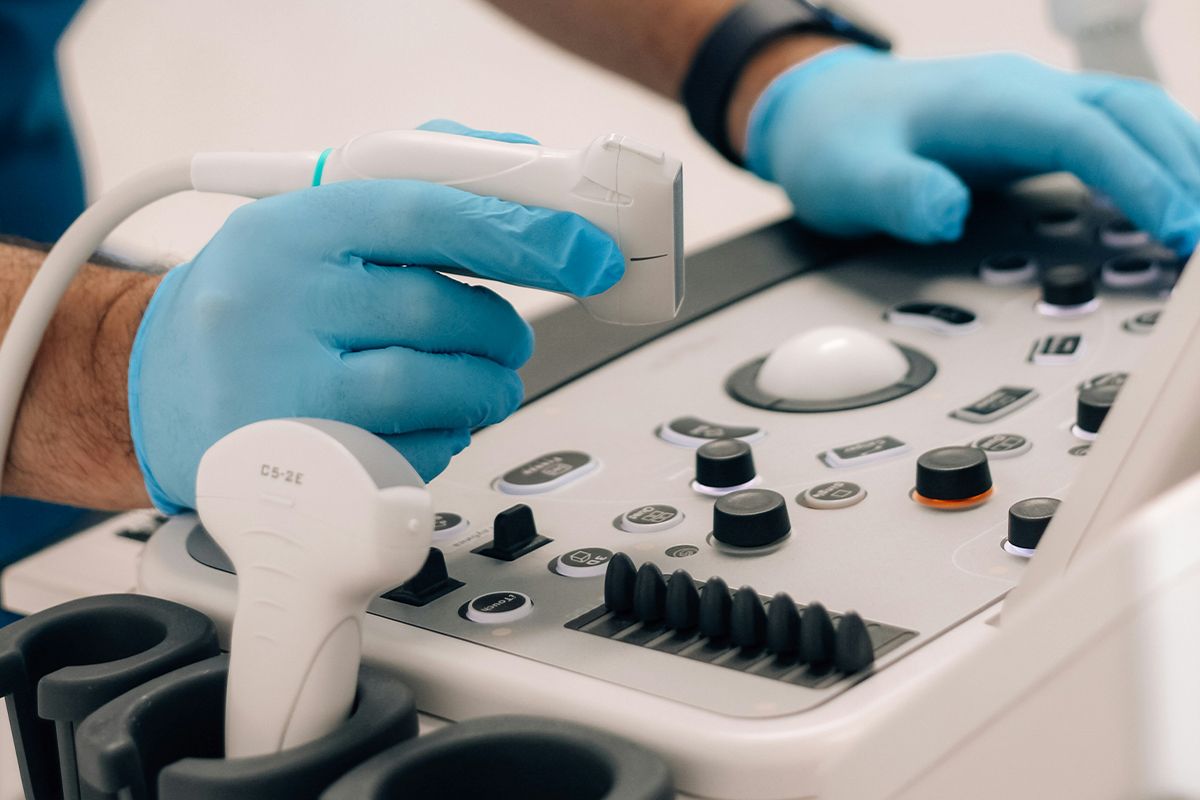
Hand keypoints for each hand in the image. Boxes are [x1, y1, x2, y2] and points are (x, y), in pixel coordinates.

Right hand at [129, 123, 623, 512]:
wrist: (158, 390)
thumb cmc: (255, 303)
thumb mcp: (311, 226)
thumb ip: (416, 195)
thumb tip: (527, 182)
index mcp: (286, 231)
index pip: (424, 214)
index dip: (521, 234)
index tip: (584, 253)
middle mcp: (274, 309)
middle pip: (440, 312)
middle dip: (500, 330)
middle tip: (505, 338)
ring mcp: (280, 397)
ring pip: (436, 389)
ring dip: (486, 389)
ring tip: (479, 383)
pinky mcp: (301, 474)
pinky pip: (416, 457)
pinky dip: (448, 439)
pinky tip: (426, 424)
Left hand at [744, 47, 1199, 254]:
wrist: (817, 110)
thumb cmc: (835, 141)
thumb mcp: (847, 177)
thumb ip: (896, 193)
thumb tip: (947, 211)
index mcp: (986, 102)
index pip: (1082, 133)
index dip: (1136, 178)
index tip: (1174, 227)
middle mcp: (1022, 93)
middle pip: (1131, 113)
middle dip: (1183, 168)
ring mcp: (1034, 106)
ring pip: (1134, 117)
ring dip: (1180, 161)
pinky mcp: (1035, 128)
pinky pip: (1114, 135)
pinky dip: (1154, 162)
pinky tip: (1176, 198)